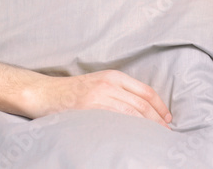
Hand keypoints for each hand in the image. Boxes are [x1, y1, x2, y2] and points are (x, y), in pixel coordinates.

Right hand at [22, 70, 171, 126]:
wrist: (44, 94)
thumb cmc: (72, 92)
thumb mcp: (99, 83)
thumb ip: (118, 91)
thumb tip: (142, 109)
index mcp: (113, 76)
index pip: (145, 91)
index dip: (160, 107)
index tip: (168, 119)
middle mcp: (109, 84)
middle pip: (142, 103)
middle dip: (157, 119)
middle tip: (165, 132)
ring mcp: (98, 96)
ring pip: (131, 113)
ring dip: (146, 126)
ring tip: (154, 138)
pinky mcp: (88, 109)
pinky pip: (114, 121)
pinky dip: (128, 129)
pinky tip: (134, 137)